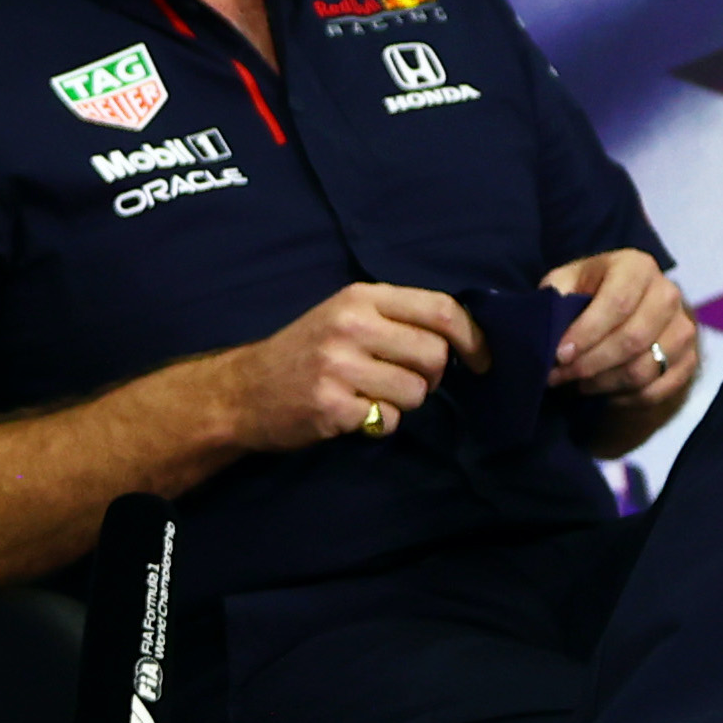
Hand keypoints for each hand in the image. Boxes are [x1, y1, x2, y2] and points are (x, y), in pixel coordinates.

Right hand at [217, 283, 487, 451]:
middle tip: (404, 381)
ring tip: (372, 397)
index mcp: (359, 298)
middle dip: (431, 377)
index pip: (439, 309)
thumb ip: (396, 319)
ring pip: (417, 392)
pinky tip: (353, 414)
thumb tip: (462, 338)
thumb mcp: (344, 316)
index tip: (481, 359)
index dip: (472, 336)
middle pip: (434, 355)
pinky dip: (379, 423)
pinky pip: (389, 420)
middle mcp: (350, 326)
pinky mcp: (332, 405)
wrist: (241, 391)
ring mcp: (339, 366)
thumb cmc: (303, 353)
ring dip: (404, 403)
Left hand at [545, 250, 694, 406]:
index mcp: (637, 267)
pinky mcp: (689, 359)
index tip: (560, 355)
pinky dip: (625, 398)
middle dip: (590, 364)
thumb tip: (549, 334)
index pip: (618, 303)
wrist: (624, 302)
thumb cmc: (587, 291)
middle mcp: (667, 294)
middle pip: (633, 339)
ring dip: (604, 384)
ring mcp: (684, 328)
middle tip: (559, 375)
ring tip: (577, 383)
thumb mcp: (566, 282)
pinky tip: (603, 392)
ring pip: (644, 369)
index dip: (587, 333)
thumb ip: (555, 300)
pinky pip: (657, 390)